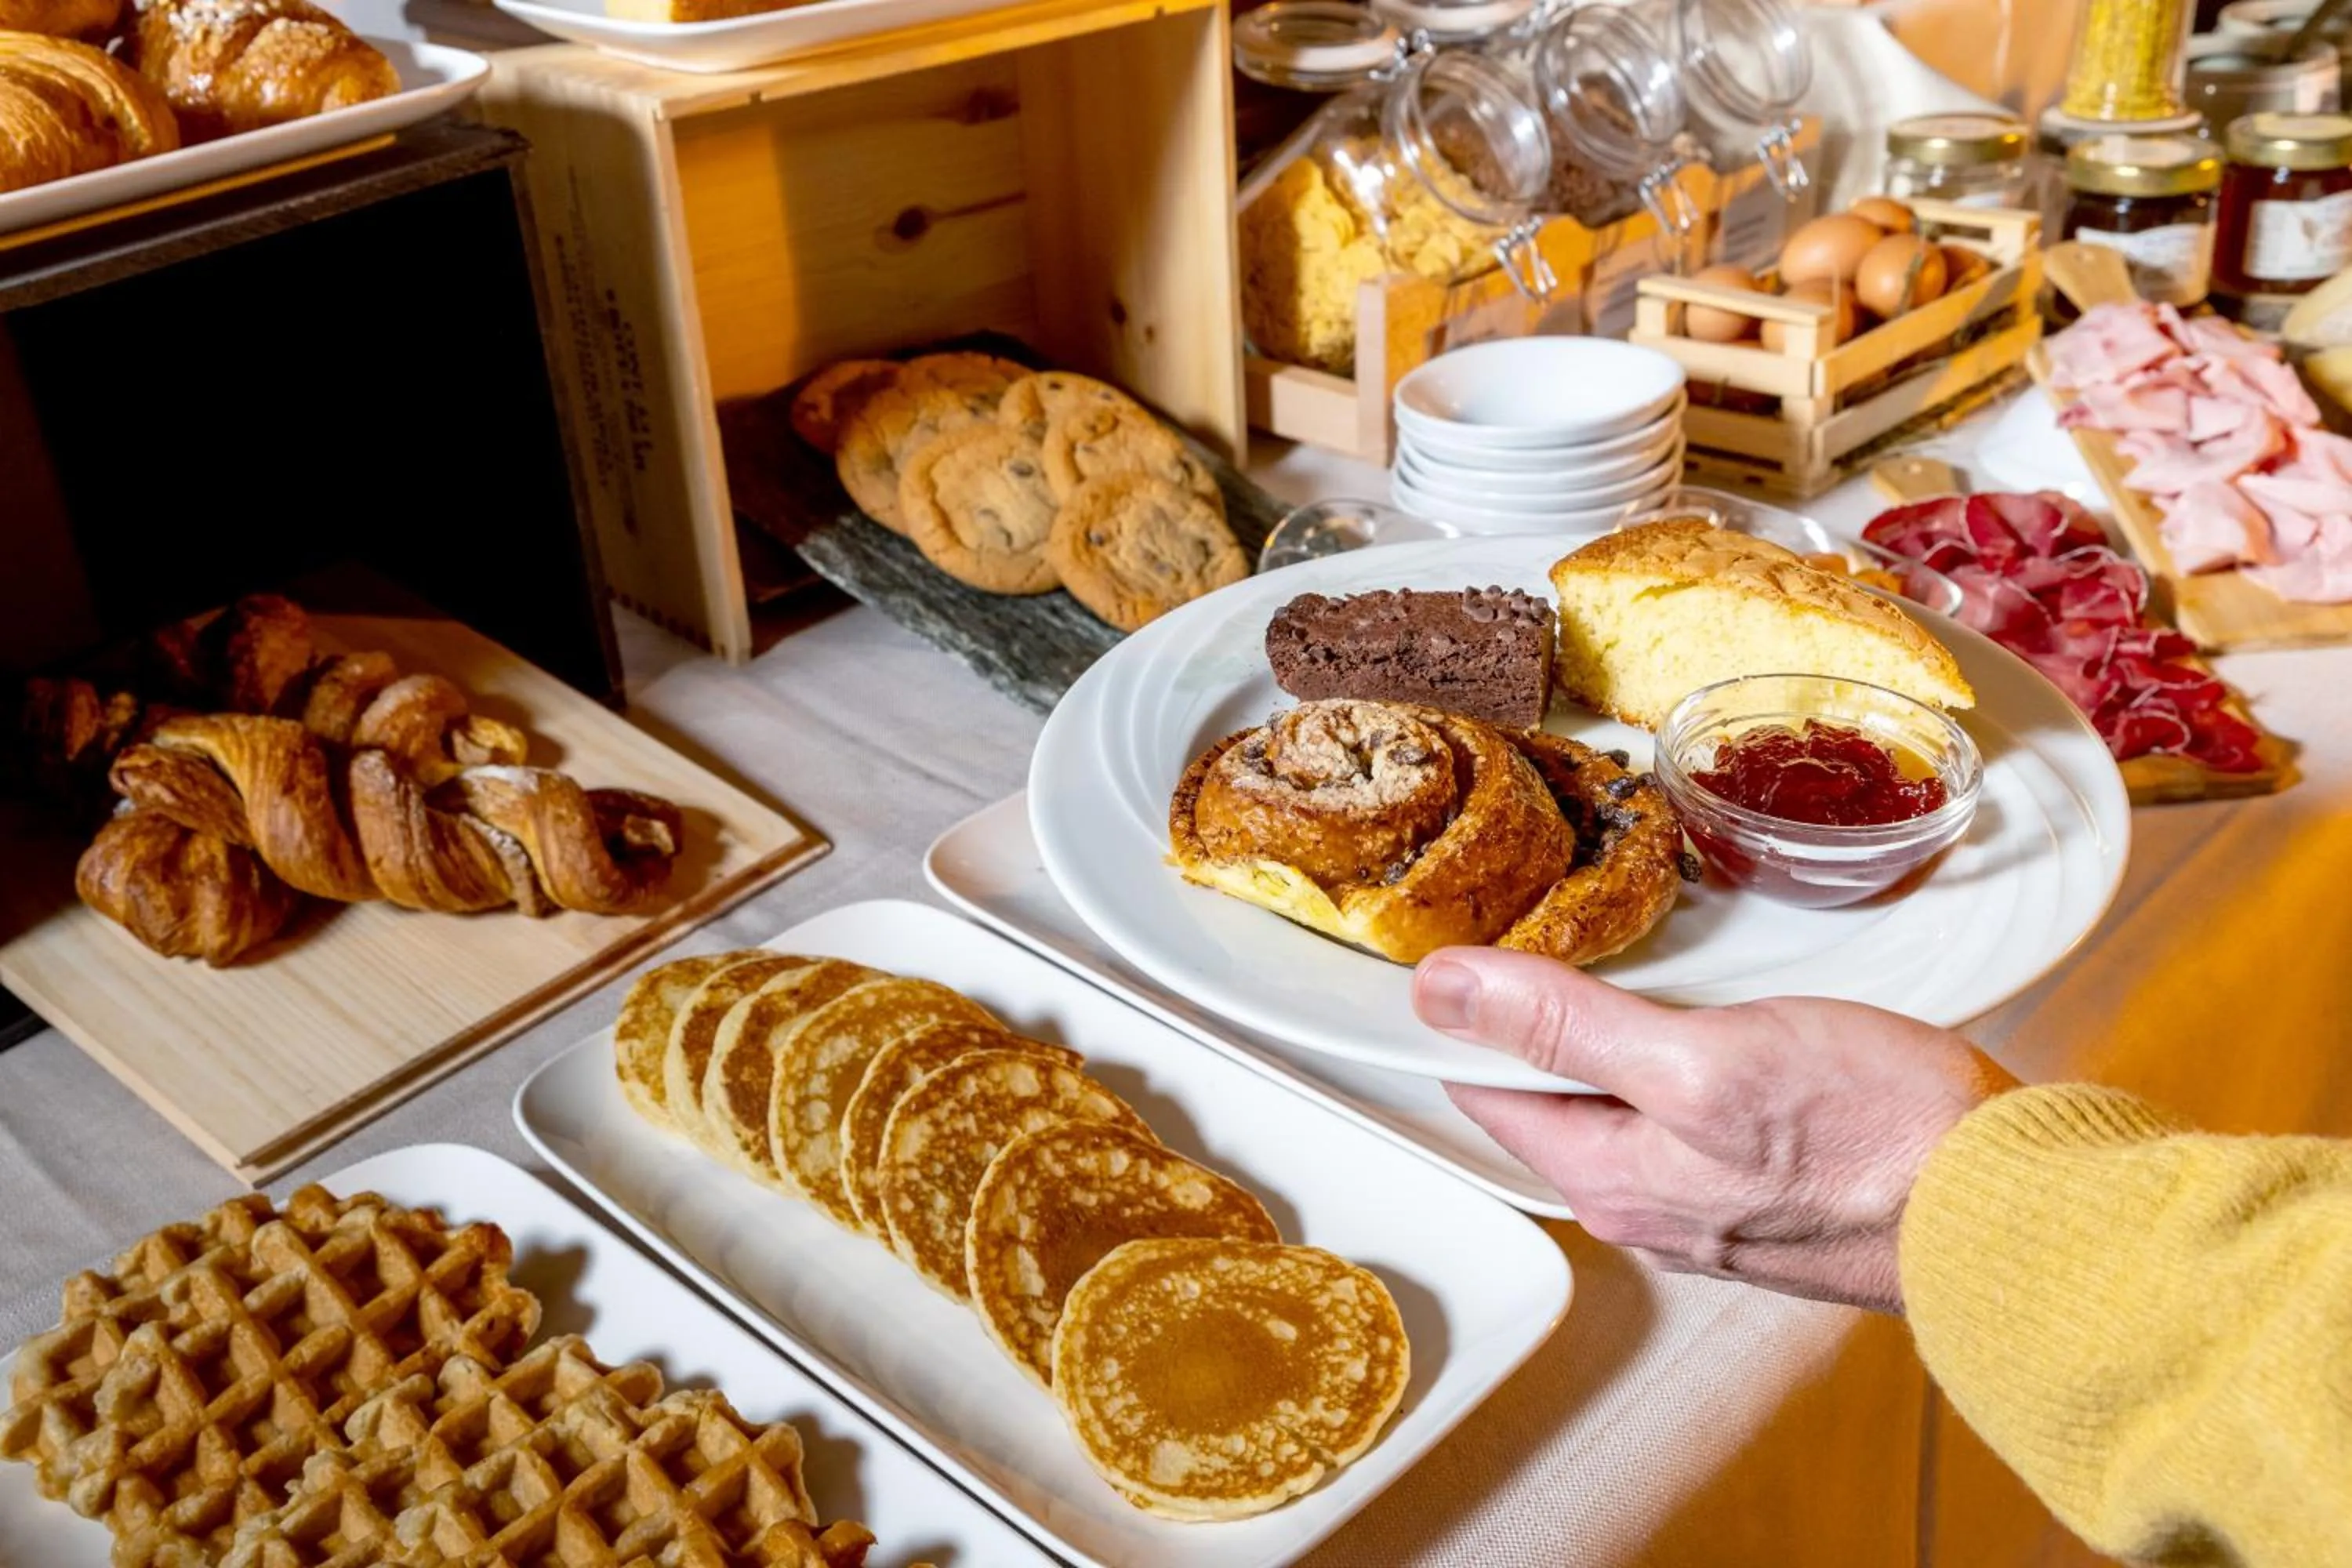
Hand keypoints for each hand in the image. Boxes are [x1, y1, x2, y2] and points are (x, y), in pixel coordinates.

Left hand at [1417, 948, 2016, 1313]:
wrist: (2011, 1206)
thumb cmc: (1871, 1135)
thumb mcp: (1698, 1059)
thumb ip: (1566, 1028)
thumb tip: (1443, 991)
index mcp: (1610, 1180)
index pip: (1485, 1092)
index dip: (1454, 1018)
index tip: (1433, 950)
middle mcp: (1648, 1204)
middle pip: (1550, 1099)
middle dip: (1528, 1025)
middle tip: (1512, 930)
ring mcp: (1711, 1200)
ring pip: (1623, 1104)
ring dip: (1604, 1038)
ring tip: (1596, 958)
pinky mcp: (1771, 1181)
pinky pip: (1688, 1112)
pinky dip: (1674, 1058)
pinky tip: (1696, 1016)